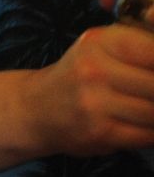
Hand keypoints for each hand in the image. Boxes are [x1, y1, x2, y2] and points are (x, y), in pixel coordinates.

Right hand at [28, 22, 153, 154]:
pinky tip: (144, 125)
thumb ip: (140, 44)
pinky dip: (152, 132)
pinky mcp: (98, 132)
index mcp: (100, 42)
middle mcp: (94, 70)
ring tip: (148, 108)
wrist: (34, 109)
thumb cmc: (78, 75)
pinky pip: (146, 134)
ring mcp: (94, 103)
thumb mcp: (101, 47)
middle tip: (152, 94)